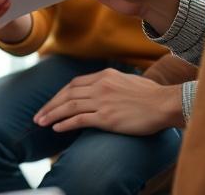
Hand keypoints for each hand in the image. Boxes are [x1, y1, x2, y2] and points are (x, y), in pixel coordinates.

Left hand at [33, 69, 184, 134]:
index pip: (73, 84)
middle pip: (67, 95)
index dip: (59, 94)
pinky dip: (65, 123)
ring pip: (69, 107)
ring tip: (41, 122)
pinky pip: (79, 120)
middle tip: (38, 114)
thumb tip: (99, 89)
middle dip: (50, 105)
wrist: (166, 104)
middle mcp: (100, 86)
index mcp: (104, 76)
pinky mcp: (107, 118)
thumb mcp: (126, 80)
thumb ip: (109, 83)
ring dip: (52, 115)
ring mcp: (102, 102)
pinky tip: (56, 128)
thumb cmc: (150, 95)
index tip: (51, 103)